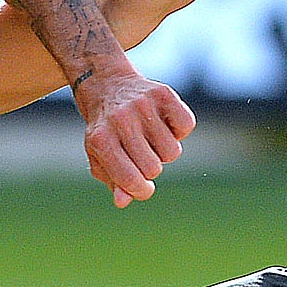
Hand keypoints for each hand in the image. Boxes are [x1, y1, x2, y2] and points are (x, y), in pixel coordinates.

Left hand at [72, 66, 195, 207]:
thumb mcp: (101, 156)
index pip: (130, 179)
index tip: (142, 187)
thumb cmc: (106, 130)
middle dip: (151, 167)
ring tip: (150, 136)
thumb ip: (114, 181)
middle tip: (140, 152)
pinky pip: (186, 126)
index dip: (141, 190)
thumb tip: (123, 201)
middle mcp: (121, 120)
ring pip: (172, 152)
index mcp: (101, 140)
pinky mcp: (163, 94)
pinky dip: (179, 129)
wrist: (108, 85)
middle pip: (153, 168)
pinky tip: (163, 122)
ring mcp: (142, 105)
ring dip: (164, 150)